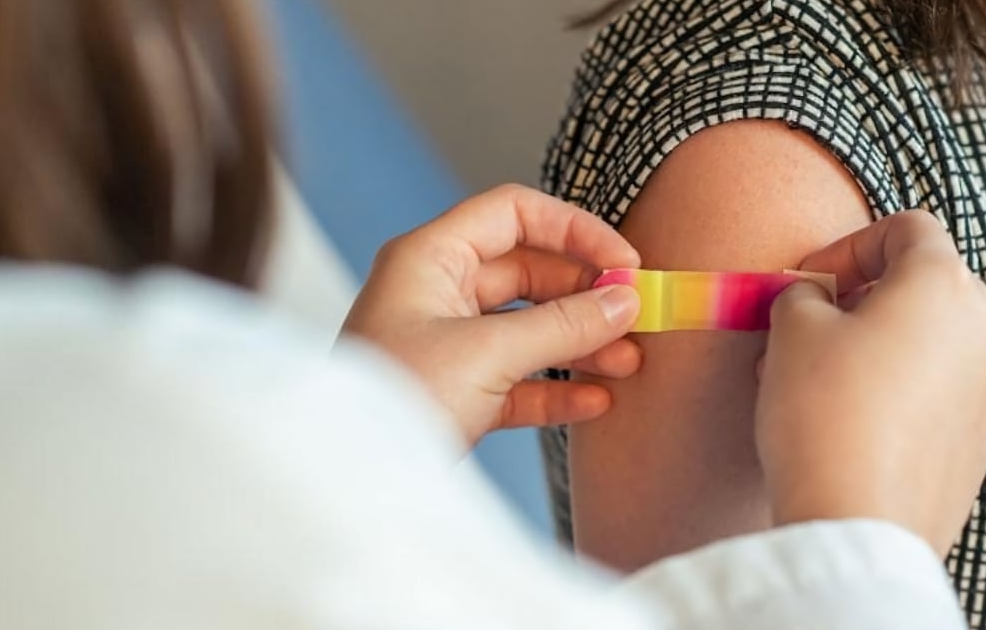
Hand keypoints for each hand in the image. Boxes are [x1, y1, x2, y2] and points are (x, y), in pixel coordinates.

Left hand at [343, 185, 642, 445]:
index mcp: (430, 258)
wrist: (347, 478)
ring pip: (529, 327)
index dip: (575, 231)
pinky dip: (557, 387)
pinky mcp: (456, 393)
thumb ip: (562, 324)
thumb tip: (624, 300)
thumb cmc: (396, 398)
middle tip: (638, 315)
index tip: (624, 263)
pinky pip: (518, 379)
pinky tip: (597, 400)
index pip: (514, 214)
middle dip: (586, 295)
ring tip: (629, 362)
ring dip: (581, 342)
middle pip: (530, 272)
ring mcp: (447, 343)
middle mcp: (437, 291)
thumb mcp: (488, 354)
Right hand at [755, 210, 985, 556]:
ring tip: (820, 379)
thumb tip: (813, 300)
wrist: (859, 524)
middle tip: (812, 325)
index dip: (849, 245)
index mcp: (947, 284)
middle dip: (866, 296)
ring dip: (880, 344)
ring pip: (933, 341)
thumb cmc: (826, 414)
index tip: (809, 282)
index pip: (908, 227)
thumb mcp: (792, 330)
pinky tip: (850, 421)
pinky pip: (940, 391)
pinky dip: (901, 389)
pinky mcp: (983, 440)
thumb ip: (804, 294)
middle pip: (928, 283)